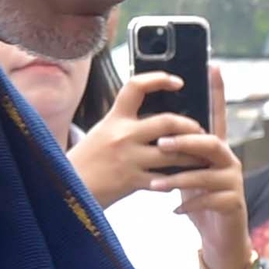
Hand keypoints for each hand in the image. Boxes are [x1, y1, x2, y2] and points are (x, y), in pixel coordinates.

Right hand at [72, 73, 226, 211]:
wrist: (66, 189)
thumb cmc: (87, 161)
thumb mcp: (102, 133)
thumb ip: (126, 124)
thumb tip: (158, 120)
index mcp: (114, 118)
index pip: (136, 87)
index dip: (159, 79)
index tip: (178, 81)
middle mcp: (122, 135)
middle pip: (168, 122)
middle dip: (190, 126)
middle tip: (200, 131)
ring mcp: (129, 158)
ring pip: (173, 152)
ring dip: (193, 155)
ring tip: (202, 156)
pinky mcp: (133, 181)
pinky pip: (165, 179)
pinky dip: (178, 180)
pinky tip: (184, 180)